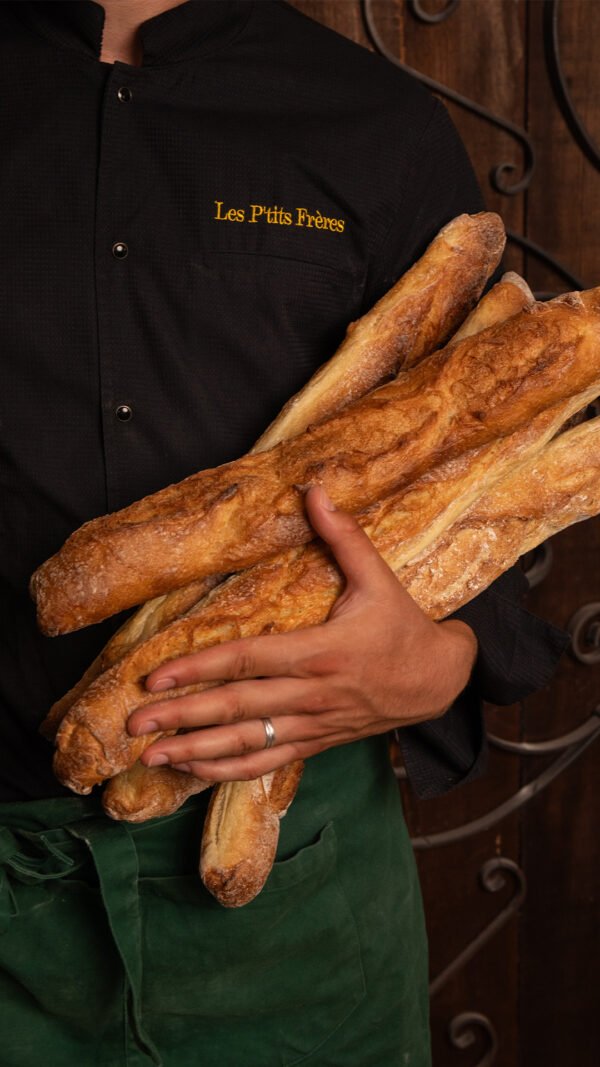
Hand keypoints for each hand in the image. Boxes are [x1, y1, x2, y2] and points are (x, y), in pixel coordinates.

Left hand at [128, 487, 477, 780]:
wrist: (439, 680)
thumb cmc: (404, 627)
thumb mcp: (379, 578)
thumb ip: (343, 536)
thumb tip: (314, 488)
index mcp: (321, 652)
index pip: (248, 660)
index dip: (200, 668)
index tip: (155, 676)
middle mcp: (311, 695)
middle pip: (236, 708)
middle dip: (182, 716)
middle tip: (135, 724)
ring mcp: (312, 725)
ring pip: (247, 742)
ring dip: (196, 752)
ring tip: (152, 757)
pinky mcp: (316, 743)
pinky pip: (267, 763)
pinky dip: (229, 771)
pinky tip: (195, 772)